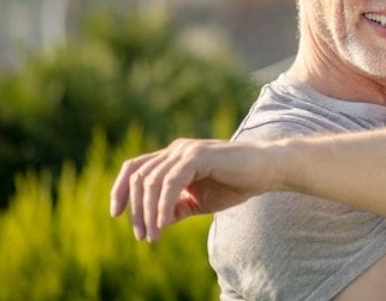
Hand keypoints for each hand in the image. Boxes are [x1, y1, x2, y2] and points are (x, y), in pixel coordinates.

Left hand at [109, 138, 279, 241]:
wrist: (268, 170)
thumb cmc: (237, 183)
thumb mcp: (199, 201)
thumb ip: (176, 207)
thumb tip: (154, 222)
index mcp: (174, 157)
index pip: (136, 169)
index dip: (121, 190)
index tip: (117, 215)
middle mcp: (176, 150)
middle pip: (139, 177)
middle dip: (136, 210)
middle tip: (143, 236)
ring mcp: (187, 151)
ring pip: (151, 181)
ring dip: (148, 213)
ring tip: (153, 236)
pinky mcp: (198, 156)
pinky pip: (170, 182)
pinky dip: (162, 205)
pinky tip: (163, 224)